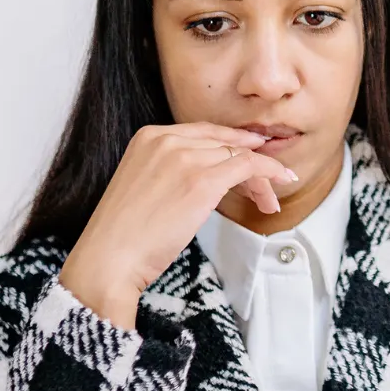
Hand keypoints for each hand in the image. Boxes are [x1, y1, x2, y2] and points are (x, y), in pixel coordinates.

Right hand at [59, 123, 297, 330]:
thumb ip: (171, 169)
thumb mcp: (144, 185)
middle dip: (251, 165)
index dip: (234, 143)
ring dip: (261, 178)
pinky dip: (270, 172)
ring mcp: (185, 158)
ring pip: (240, 157)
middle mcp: (167, 140)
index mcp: (148, 136)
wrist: (109, 257)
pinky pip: (248, 167)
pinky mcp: (202, 181)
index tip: (255, 151)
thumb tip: (211, 175)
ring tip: (268, 202)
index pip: (205, 133)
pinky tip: (281, 183)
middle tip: (266, 188)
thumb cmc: (124, 234)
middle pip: (225, 145)